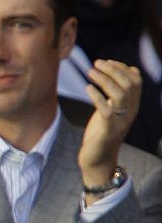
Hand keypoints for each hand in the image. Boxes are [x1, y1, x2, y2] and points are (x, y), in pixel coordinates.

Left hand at [78, 58, 142, 190]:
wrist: (98, 160)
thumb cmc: (101, 134)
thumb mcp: (109, 111)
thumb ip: (112, 96)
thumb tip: (110, 75)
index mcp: (131, 106)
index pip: (135, 80)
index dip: (122, 68)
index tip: (106, 62)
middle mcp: (130, 112)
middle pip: (129, 83)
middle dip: (113, 70)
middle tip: (96, 63)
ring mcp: (120, 121)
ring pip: (120, 93)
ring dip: (105, 79)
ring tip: (90, 71)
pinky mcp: (108, 130)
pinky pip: (107, 109)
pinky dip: (97, 96)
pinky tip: (87, 88)